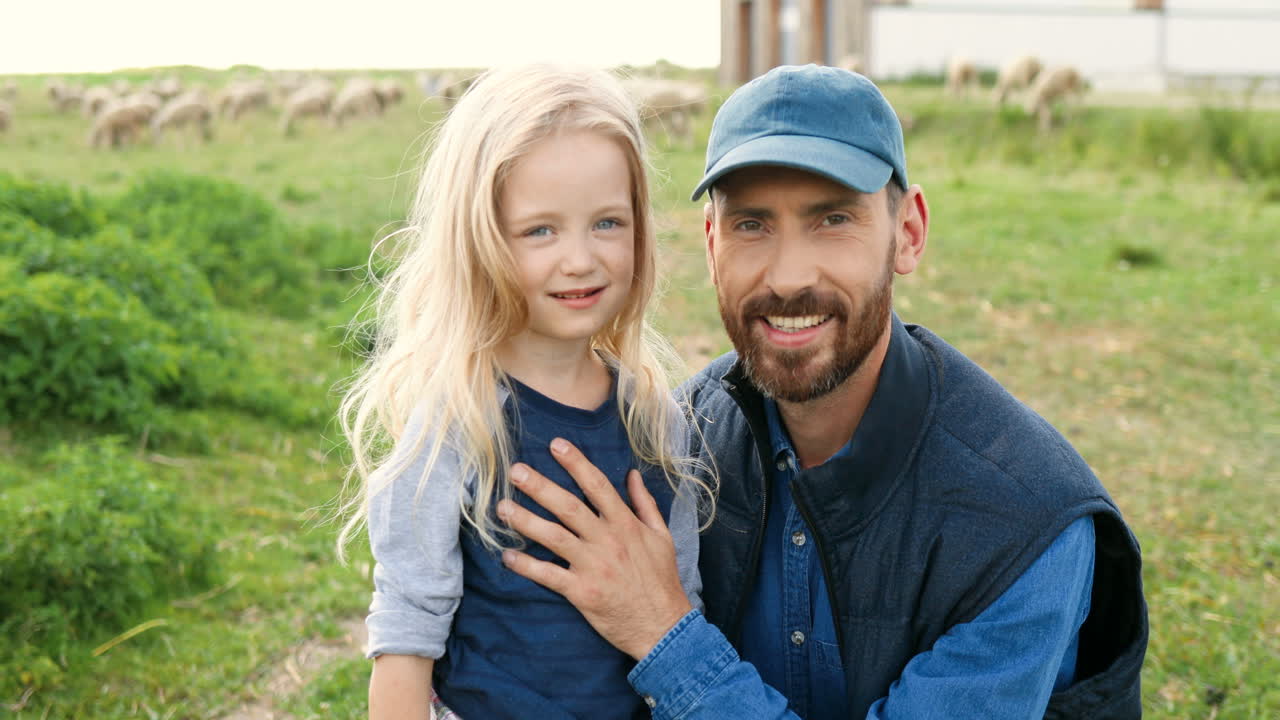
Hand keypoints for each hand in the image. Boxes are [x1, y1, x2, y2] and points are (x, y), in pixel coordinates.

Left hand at [498, 438, 692, 659]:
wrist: (663, 626)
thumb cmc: (662, 580)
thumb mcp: (661, 536)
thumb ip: (645, 503)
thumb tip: (632, 475)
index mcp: (626, 524)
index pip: (597, 486)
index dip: (576, 463)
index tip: (556, 445)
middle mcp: (607, 541)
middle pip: (569, 507)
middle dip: (540, 486)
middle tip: (516, 470)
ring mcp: (593, 567)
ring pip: (553, 537)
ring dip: (525, 521)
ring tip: (502, 507)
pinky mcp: (582, 592)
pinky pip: (548, 576)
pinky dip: (526, 566)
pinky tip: (507, 555)